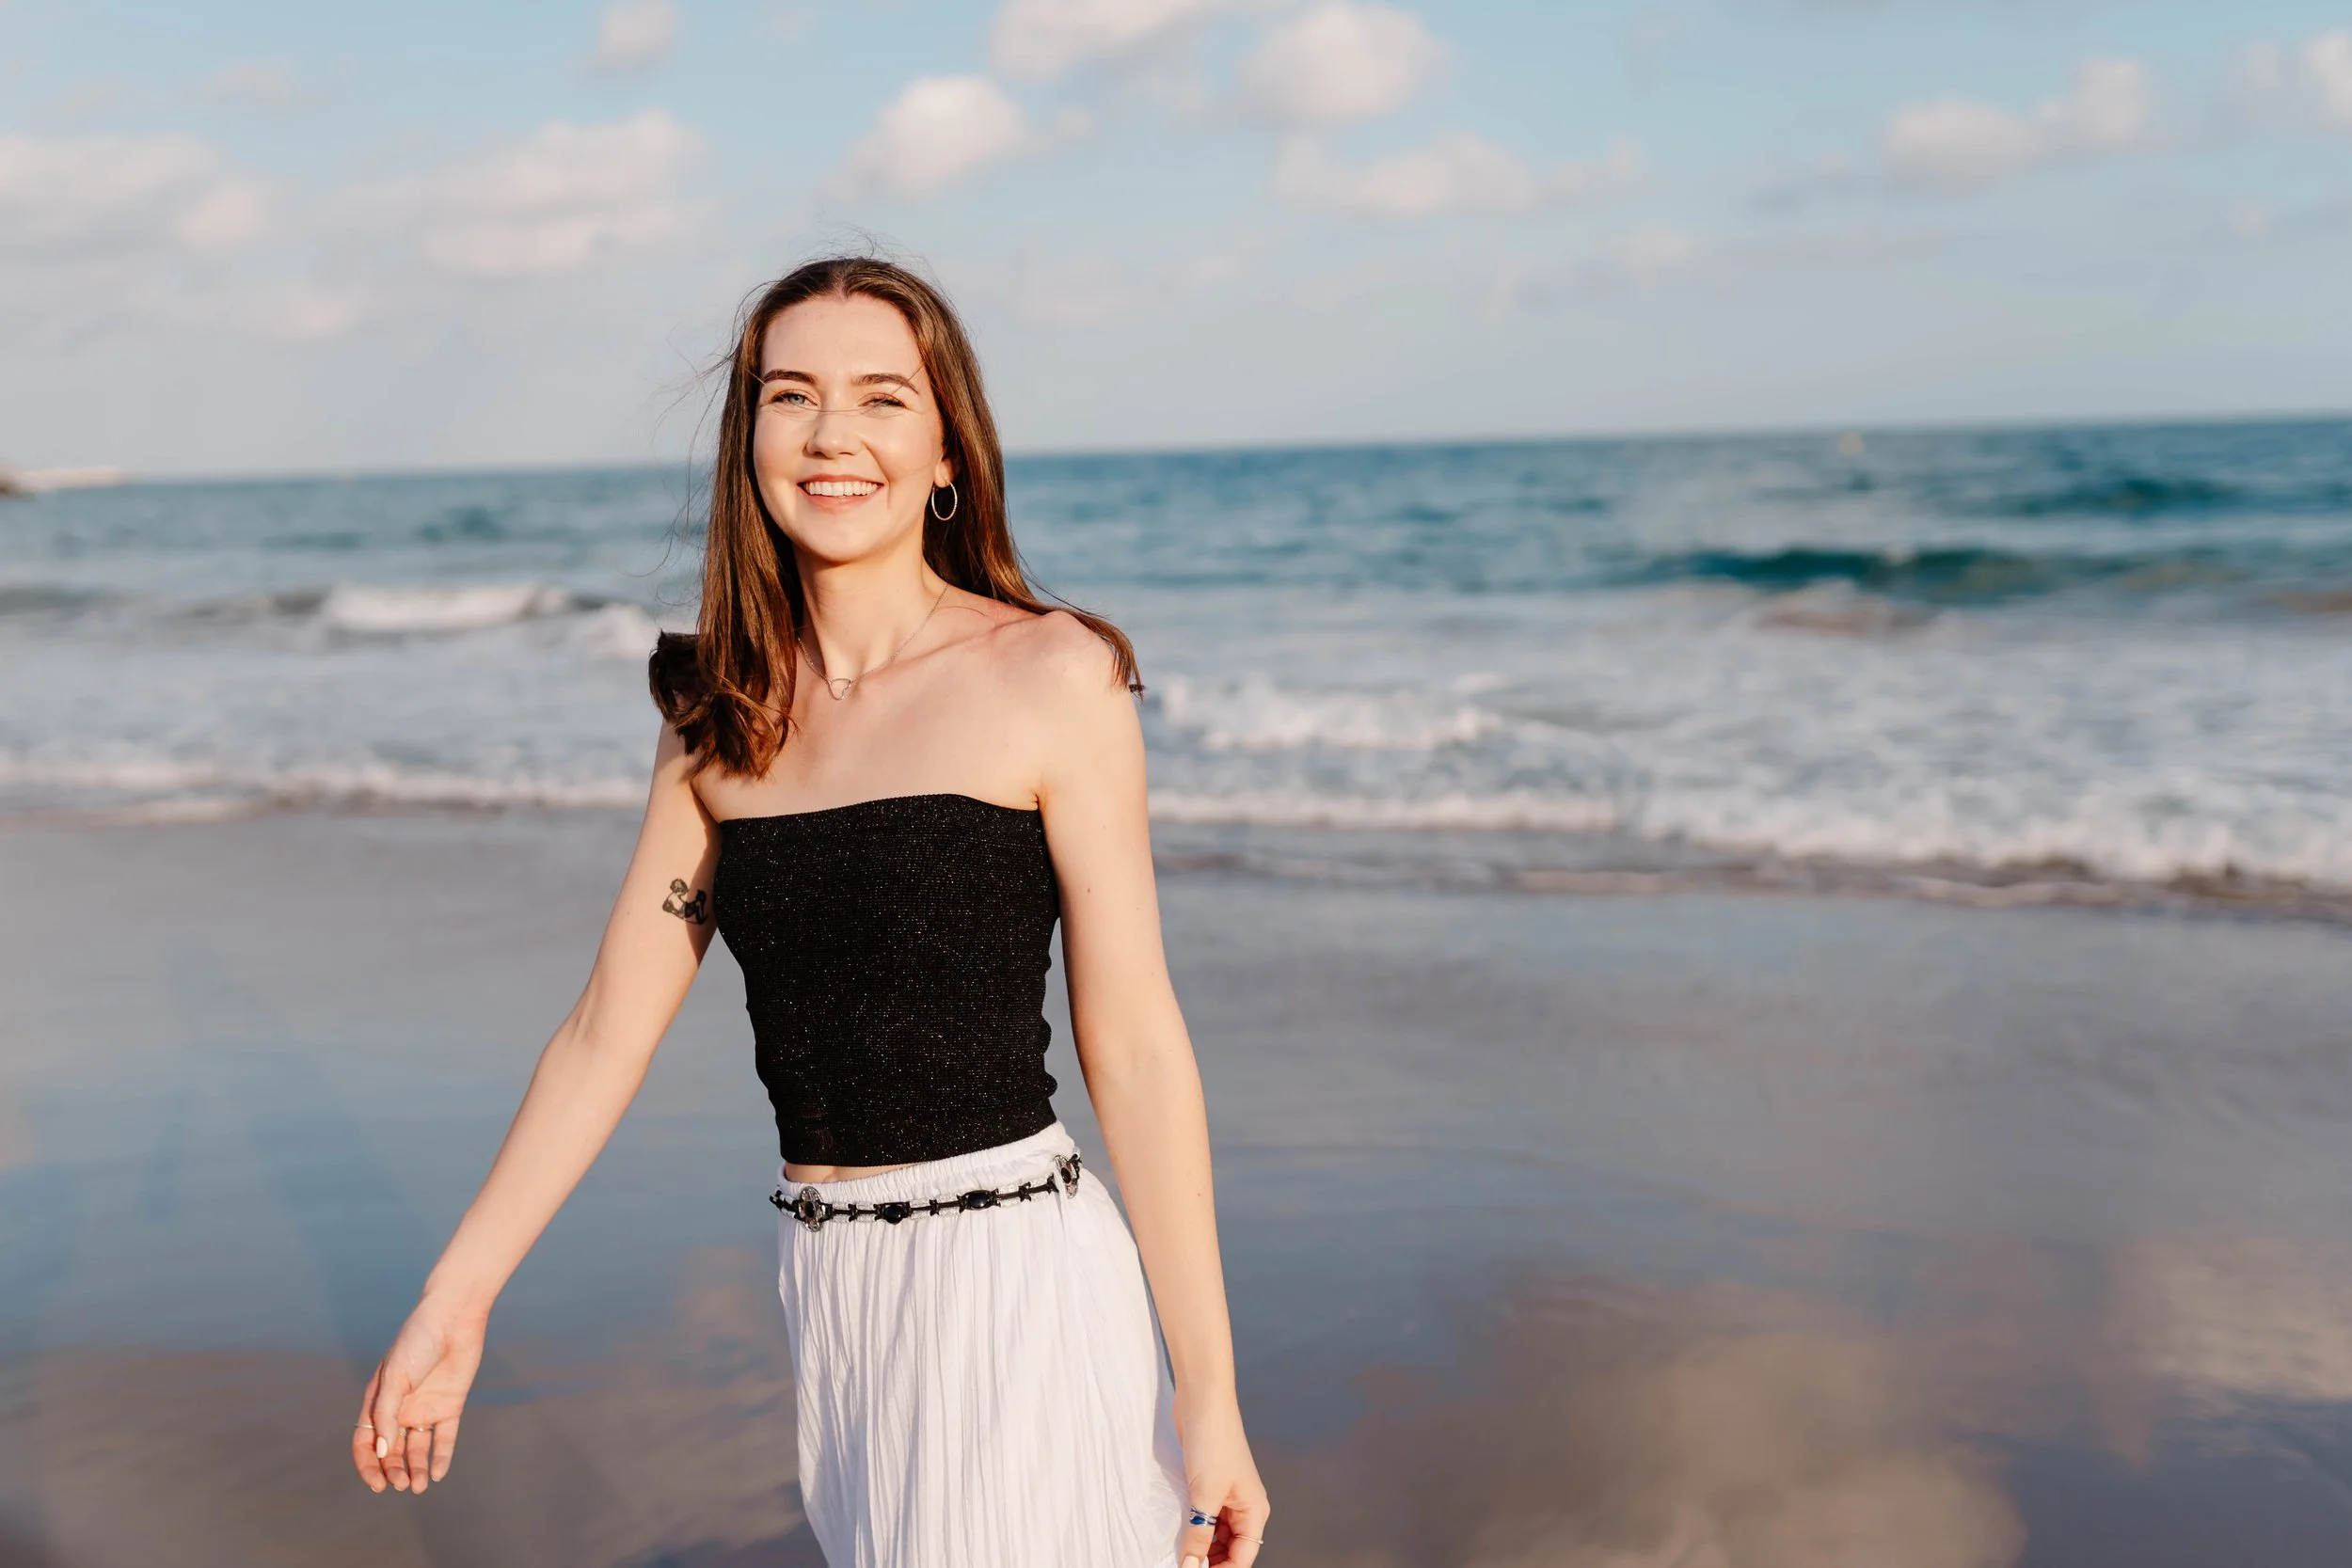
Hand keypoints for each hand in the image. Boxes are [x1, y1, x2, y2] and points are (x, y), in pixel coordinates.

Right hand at [351, 1298, 486, 1494]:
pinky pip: (444, 1437)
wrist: (453, 1318)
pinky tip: (438, 1474)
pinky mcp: (450, 1405)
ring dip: (416, 1469)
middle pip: (391, 1451)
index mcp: (378, 1402)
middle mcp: (400, 1409)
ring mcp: (425, 1408)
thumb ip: (386, 1415)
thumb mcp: (395, 1378)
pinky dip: (441, 1456)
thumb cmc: (417, 1342)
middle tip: (401, 1484)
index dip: (368, 1465)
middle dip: (393, 1471)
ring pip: (417, 1448)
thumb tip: (381, 1452)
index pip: (366, 1442)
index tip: (377, 1484)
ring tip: (418, 1487)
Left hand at [1175, 1392, 1269, 1566]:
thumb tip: (1191, 1567)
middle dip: (1209, 1561)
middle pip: (1229, 1549)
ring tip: (1175, 1552)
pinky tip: (1174, 1534)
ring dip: (1197, 1546)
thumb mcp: (1205, 1494)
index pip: (1243, 1557)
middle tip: (1182, 1564)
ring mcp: (1225, 1496)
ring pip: (1213, 1535)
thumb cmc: (1214, 1442)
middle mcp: (1243, 1507)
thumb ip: (1198, 1534)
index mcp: (1254, 1511)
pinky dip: (1190, 1528)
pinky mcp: (1207, 1485)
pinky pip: (1201, 1518)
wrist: (1202, 1400)